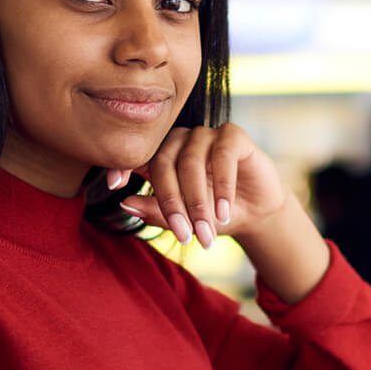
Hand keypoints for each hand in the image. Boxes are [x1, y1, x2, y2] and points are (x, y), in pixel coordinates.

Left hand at [110, 122, 287, 249]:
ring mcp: (205, 134)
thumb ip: (155, 212)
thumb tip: (125, 202)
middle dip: (172, 204)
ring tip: (208, 230)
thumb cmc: (214, 216)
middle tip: (184, 235)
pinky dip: (223, 186)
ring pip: (191, 162)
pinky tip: (224, 211)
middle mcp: (179, 141)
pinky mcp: (233, 134)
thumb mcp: (184, 221)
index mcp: (161, 157)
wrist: (257, 214)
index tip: (114, 186)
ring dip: (199, 201)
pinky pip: (222, 156)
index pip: (136, 158)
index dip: (122, 167)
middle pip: (163, 164)